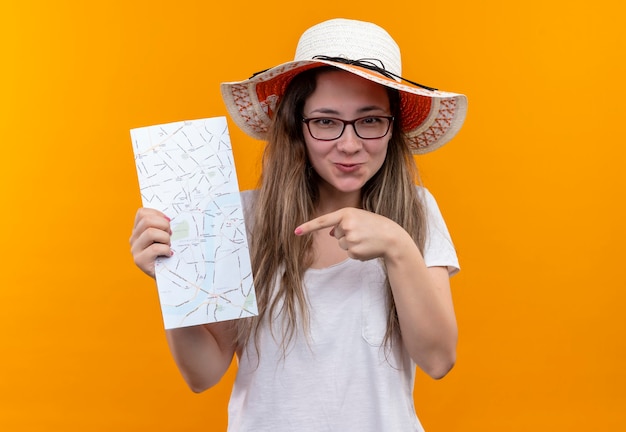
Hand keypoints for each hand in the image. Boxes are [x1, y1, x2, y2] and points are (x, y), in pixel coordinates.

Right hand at [129, 208, 172, 277]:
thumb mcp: (164, 236)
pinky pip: (155, 248)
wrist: (167, 275)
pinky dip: (166, 250)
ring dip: (165, 237)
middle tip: (170, 235)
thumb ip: (162, 226)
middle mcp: (134, 238)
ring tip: (168, 245)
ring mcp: (135, 249)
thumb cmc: (168, 253)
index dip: (157, 214)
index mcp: (138, 230)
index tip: (167, 223)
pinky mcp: (140, 260)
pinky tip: (169, 254)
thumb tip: (169, 218)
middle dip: (164, 225)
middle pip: (146, 220)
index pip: (142, 212)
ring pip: (150, 232)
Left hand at [294, 208, 409, 261]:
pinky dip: (357, 252)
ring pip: (342, 245)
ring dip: (352, 244)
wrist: (392, 238)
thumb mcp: (359, 218)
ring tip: (366, 239)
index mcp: (347, 213)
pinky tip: (367, 247)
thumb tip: (331, 234)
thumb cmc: (375, 226)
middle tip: (363, 232)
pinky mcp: (354, 252)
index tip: (296, 232)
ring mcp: (350, 239)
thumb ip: (343, 223)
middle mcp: (346, 225)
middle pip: (336, 235)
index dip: (309, 227)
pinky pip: (349, 253)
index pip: (323, 221)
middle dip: (347, 235)